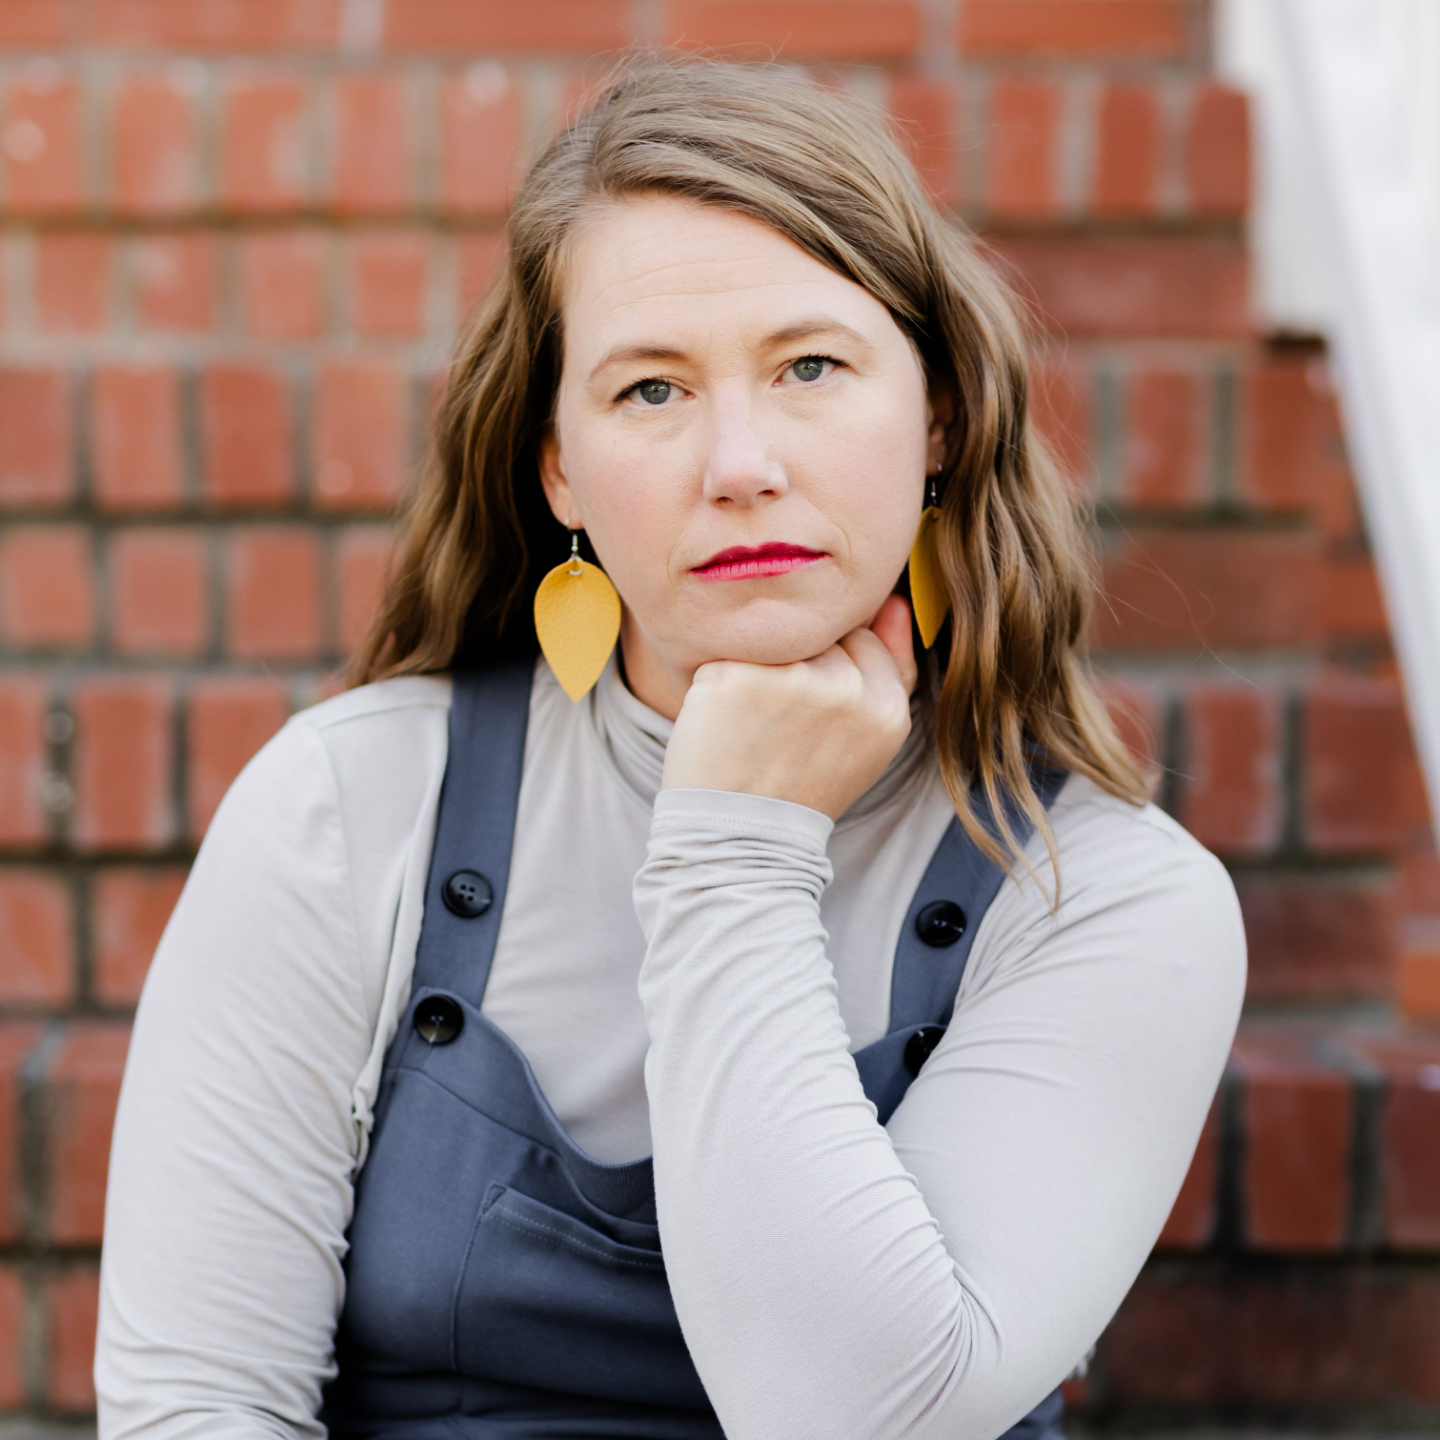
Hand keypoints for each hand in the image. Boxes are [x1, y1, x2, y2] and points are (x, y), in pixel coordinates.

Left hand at [660, 595, 917, 819]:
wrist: (739, 840)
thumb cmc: (800, 783)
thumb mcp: (865, 736)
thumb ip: (889, 665)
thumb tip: (892, 600)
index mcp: (888, 707)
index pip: (859, 639)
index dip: (826, 672)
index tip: (806, 716)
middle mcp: (847, 690)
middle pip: (816, 635)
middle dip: (793, 667)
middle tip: (779, 729)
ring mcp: (793, 680)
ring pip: (772, 639)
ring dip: (755, 670)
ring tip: (752, 726)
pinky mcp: (738, 677)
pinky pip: (725, 652)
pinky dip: (716, 683)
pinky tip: (723, 724)